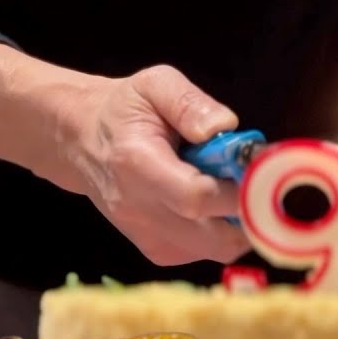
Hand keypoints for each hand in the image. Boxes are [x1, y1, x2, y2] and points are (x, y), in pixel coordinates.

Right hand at [0, 45, 248, 266]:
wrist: (81, 142)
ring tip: (229, 188)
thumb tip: (226, 127)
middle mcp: (140, 210)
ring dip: (239, 224)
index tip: (256, 170)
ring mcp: (147, 237)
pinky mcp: (157, 252)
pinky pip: (207, 253)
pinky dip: (222, 232)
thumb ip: (191, 103)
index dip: (238, 189)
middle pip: (215, 238)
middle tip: (254, 183)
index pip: (198, 198)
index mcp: (138, 165)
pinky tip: (213, 203)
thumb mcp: (154, 85)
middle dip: (250, 214)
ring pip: (218, 250)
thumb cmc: (124, 111)